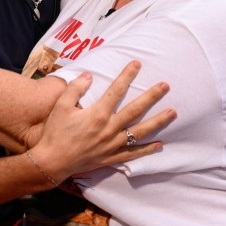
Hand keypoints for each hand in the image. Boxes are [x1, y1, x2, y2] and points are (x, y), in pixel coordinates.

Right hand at [27, 61, 175, 182]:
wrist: (52, 162)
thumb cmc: (55, 133)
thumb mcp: (60, 107)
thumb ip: (75, 89)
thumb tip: (88, 75)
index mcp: (98, 114)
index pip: (116, 90)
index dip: (127, 75)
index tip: (137, 63)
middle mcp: (109, 129)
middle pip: (136, 110)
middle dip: (152, 96)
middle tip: (166, 86)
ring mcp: (112, 145)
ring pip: (140, 132)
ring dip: (158, 121)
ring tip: (173, 112)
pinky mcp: (112, 157)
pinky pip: (134, 154)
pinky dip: (148, 149)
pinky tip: (160, 144)